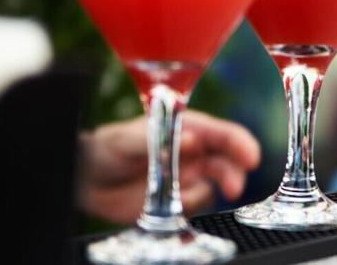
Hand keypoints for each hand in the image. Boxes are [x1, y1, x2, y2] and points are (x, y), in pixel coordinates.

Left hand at [77, 110, 259, 223]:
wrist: (86, 180)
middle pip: (228, 161)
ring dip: (209, 193)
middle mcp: (194, 153)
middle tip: (234, 189)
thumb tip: (194, 139)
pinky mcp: (180, 200)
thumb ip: (161, 139)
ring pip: (216, 185)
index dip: (241, 143)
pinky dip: (189, 206)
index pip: (223, 133)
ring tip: (184, 199)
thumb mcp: (128, 139)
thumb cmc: (108, 149)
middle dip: (234, 174)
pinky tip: (171, 203)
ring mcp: (189, 176)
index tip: (251, 156)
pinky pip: (196, 204)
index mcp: (188, 129)